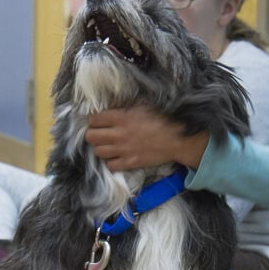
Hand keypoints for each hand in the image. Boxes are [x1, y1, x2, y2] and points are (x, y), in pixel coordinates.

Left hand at [86, 106, 207, 170]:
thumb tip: (110, 103)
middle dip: (93, 134)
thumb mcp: (142, 104)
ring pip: (98, 152)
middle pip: (91, 137)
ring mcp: (123, 150)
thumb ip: (124, 105)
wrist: (177, 138)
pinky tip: (117, 156)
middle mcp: (118, 134)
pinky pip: (111, 165)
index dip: (94, 119)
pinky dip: (111, 161)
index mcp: (120, 117)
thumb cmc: (162, 118)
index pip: (93, 119)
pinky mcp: (130, 163)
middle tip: (101, 133)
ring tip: (108, 144)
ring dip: (101, 147)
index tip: (99, 120)